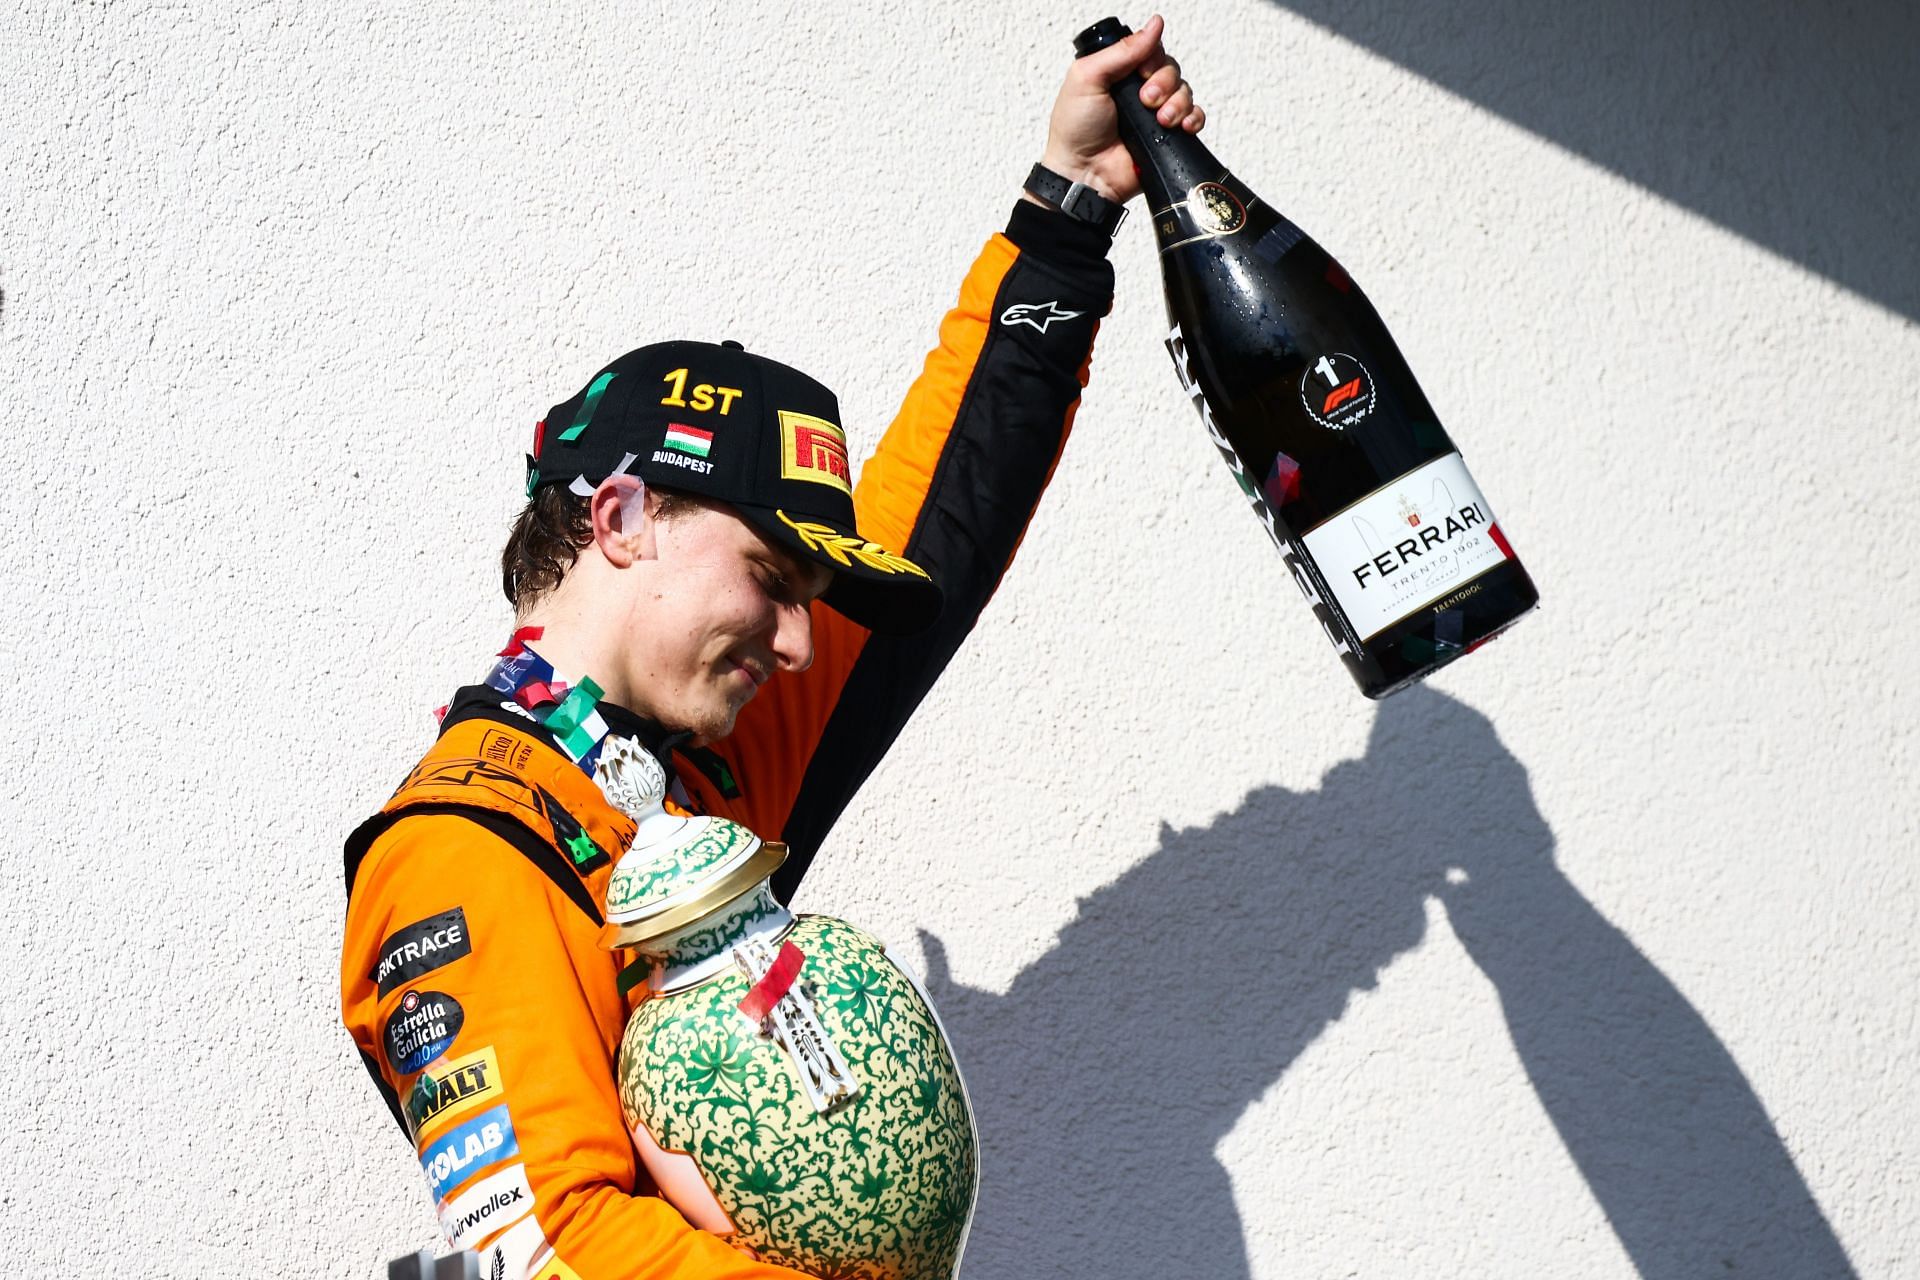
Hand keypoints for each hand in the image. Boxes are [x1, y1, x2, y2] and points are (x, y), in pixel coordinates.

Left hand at [1033, 14, 1204, 204]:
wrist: (1084, 175)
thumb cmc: (1076, 129)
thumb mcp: (1088, 78)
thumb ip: (1121, 51)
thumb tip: (1155, 24)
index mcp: (1119, 72)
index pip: (1151, 51)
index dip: (1152, 59)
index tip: (1141, 74)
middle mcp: (1139, 90)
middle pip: (1171, 69)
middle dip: (1164, 82)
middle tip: (1146, 100)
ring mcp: (1154, 114)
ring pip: (1184, 91)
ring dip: (1177, 102)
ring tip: (1160, 119)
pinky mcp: (1167, 136)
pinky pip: (1194, 117)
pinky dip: (1193, 118)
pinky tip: (1182, 126)